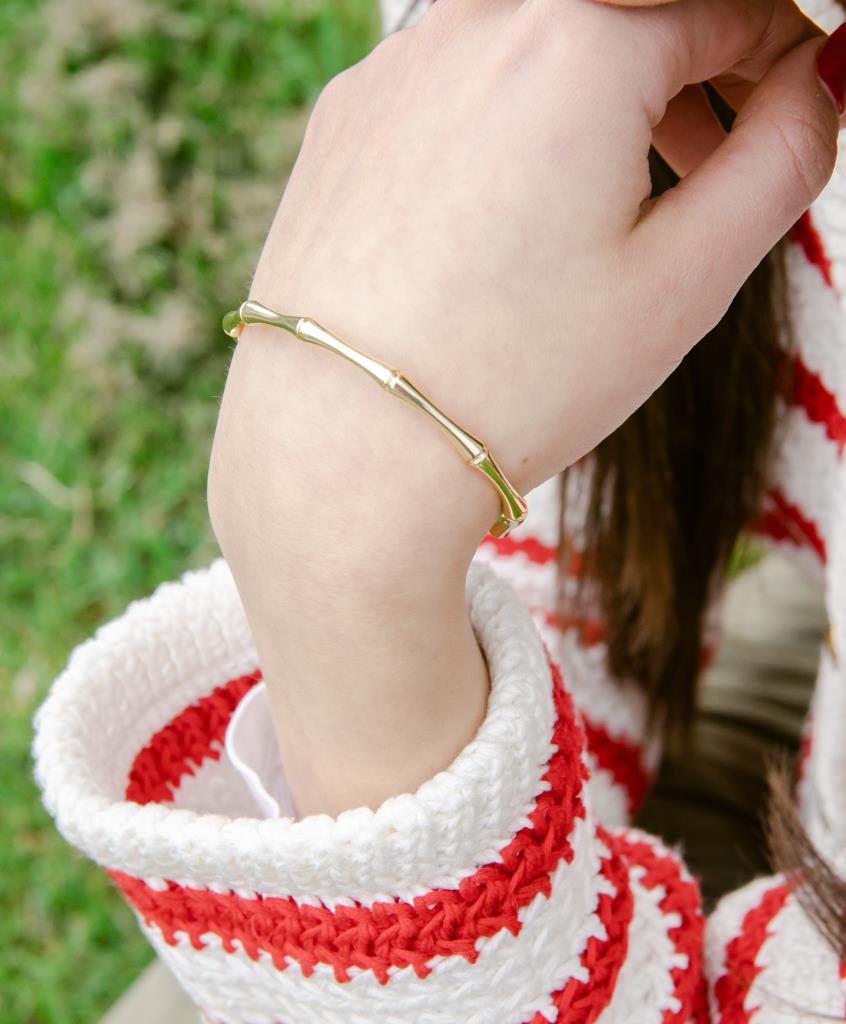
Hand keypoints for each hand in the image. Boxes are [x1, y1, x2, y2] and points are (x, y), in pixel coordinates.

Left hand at [213, 0, 840, 552]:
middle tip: (710, 158)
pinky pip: (450, 89)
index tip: (781, 108)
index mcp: (576, 43)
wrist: (344, 449)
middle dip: (688, 69)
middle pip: (621, 14)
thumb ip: (781, 158)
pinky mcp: (341, 120)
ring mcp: (392, 70)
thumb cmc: (515, 378)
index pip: (723, 7)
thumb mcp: (686, 279)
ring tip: (612, 194)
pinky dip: (503, 123)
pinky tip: (505, 213)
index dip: (775, 56)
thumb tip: (813, 85)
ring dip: (593, 93)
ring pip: (529, 42)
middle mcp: (470, 24)